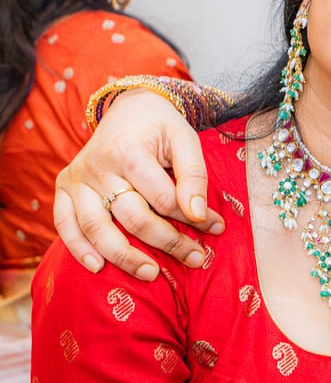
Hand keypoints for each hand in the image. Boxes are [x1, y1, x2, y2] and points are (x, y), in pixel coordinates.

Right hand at [53, 89, 223, 279]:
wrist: (128, 107)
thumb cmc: (160, 126)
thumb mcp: (186, 139)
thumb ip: (194, 175)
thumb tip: (198, 214)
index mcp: (129, 151)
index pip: (163, 199)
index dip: (190, 219)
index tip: (214, 229)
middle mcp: (98, 166)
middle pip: (132, 217)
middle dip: (167, 242)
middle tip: (195, 258)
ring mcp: (77, 178)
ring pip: (96, 227)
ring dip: (124, 257)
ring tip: (151, 274)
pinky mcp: (64, 187)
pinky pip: (65, 223)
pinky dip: (78, 248)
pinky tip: (98, 267)